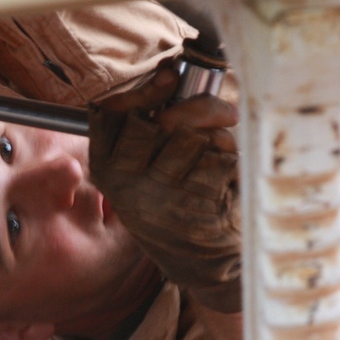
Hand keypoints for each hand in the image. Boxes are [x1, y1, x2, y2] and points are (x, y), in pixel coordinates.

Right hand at [88, 64, 241, 311]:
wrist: (209, 265)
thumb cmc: (183, 205)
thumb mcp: (151, 168)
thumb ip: (153, 125)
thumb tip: (173, 74)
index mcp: (107, 170)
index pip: (107, 114)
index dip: (140, 91)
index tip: (169, 77)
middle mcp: (125, 186)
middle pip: (158, 121)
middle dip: (197, 111)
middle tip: (222, 116)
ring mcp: (158, 199)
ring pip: (192, 139)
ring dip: (219, 140)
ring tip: (223, 157)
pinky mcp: (192, 209)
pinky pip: (219, 160)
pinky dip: (233, 162)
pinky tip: (229, 180)